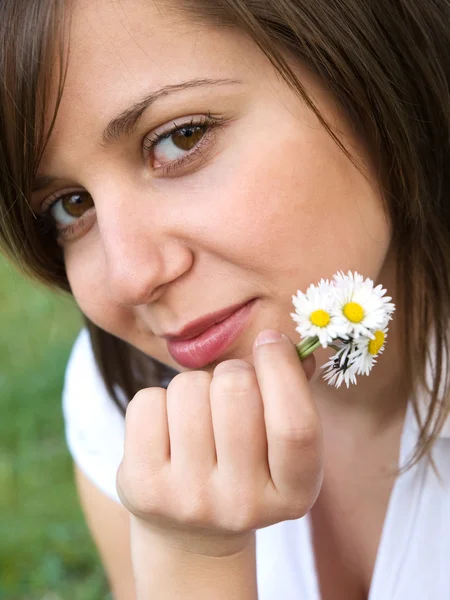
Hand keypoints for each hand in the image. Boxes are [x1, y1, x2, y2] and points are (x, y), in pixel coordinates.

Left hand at [117, 329, 322, 556]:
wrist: (189, 527)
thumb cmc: (243, 464)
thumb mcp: (278, 444)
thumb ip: (290, 392)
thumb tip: (277, 342)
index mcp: (292, 492)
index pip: (295, 424)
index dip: (282, 369)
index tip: (270, 340)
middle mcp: (243, 504)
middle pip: (235, 392)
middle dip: (232, 371)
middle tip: (230, 386)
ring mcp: (189, 499)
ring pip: (188, 389)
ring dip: (194, 385)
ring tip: (198, 415)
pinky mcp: (144, 487)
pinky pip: (147, 401)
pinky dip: (157, 399)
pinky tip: (166, 428)